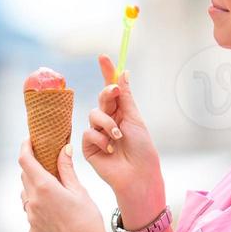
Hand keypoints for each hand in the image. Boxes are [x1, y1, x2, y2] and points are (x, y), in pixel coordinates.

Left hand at [18, 136, 113, 231]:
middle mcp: (32, 202)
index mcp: (44, 188)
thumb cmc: (87, 219)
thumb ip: (66, 168)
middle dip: (33, 167)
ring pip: (26, 194)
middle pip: (25, 176)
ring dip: (34, 186)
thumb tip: (63, 148)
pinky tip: (54, 208)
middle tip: (46, 161)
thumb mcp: (79, 190)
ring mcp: (30, 217)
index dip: (25, 147)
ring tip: (52, 188)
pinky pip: (30, 211)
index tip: (29, 140)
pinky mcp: (32, 229)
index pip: (25, 161)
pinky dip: (38, 204)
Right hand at [84, 55, 162, 213]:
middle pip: (102, 98)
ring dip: (107, 123)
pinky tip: (110, 149)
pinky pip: (88, 133)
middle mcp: (108, 121)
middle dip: (108, 94)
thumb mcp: (135, 119)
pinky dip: (100, 139)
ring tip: (117, 137)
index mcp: (122, 113)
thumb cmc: (142, 149)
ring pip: (93, 114)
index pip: (112, 89)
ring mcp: (97, 133)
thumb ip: (126, 96)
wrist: (137, 175)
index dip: (107, 72)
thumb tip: (123, 73)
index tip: (103, 56)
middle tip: (115, 92)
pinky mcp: (89, 147)